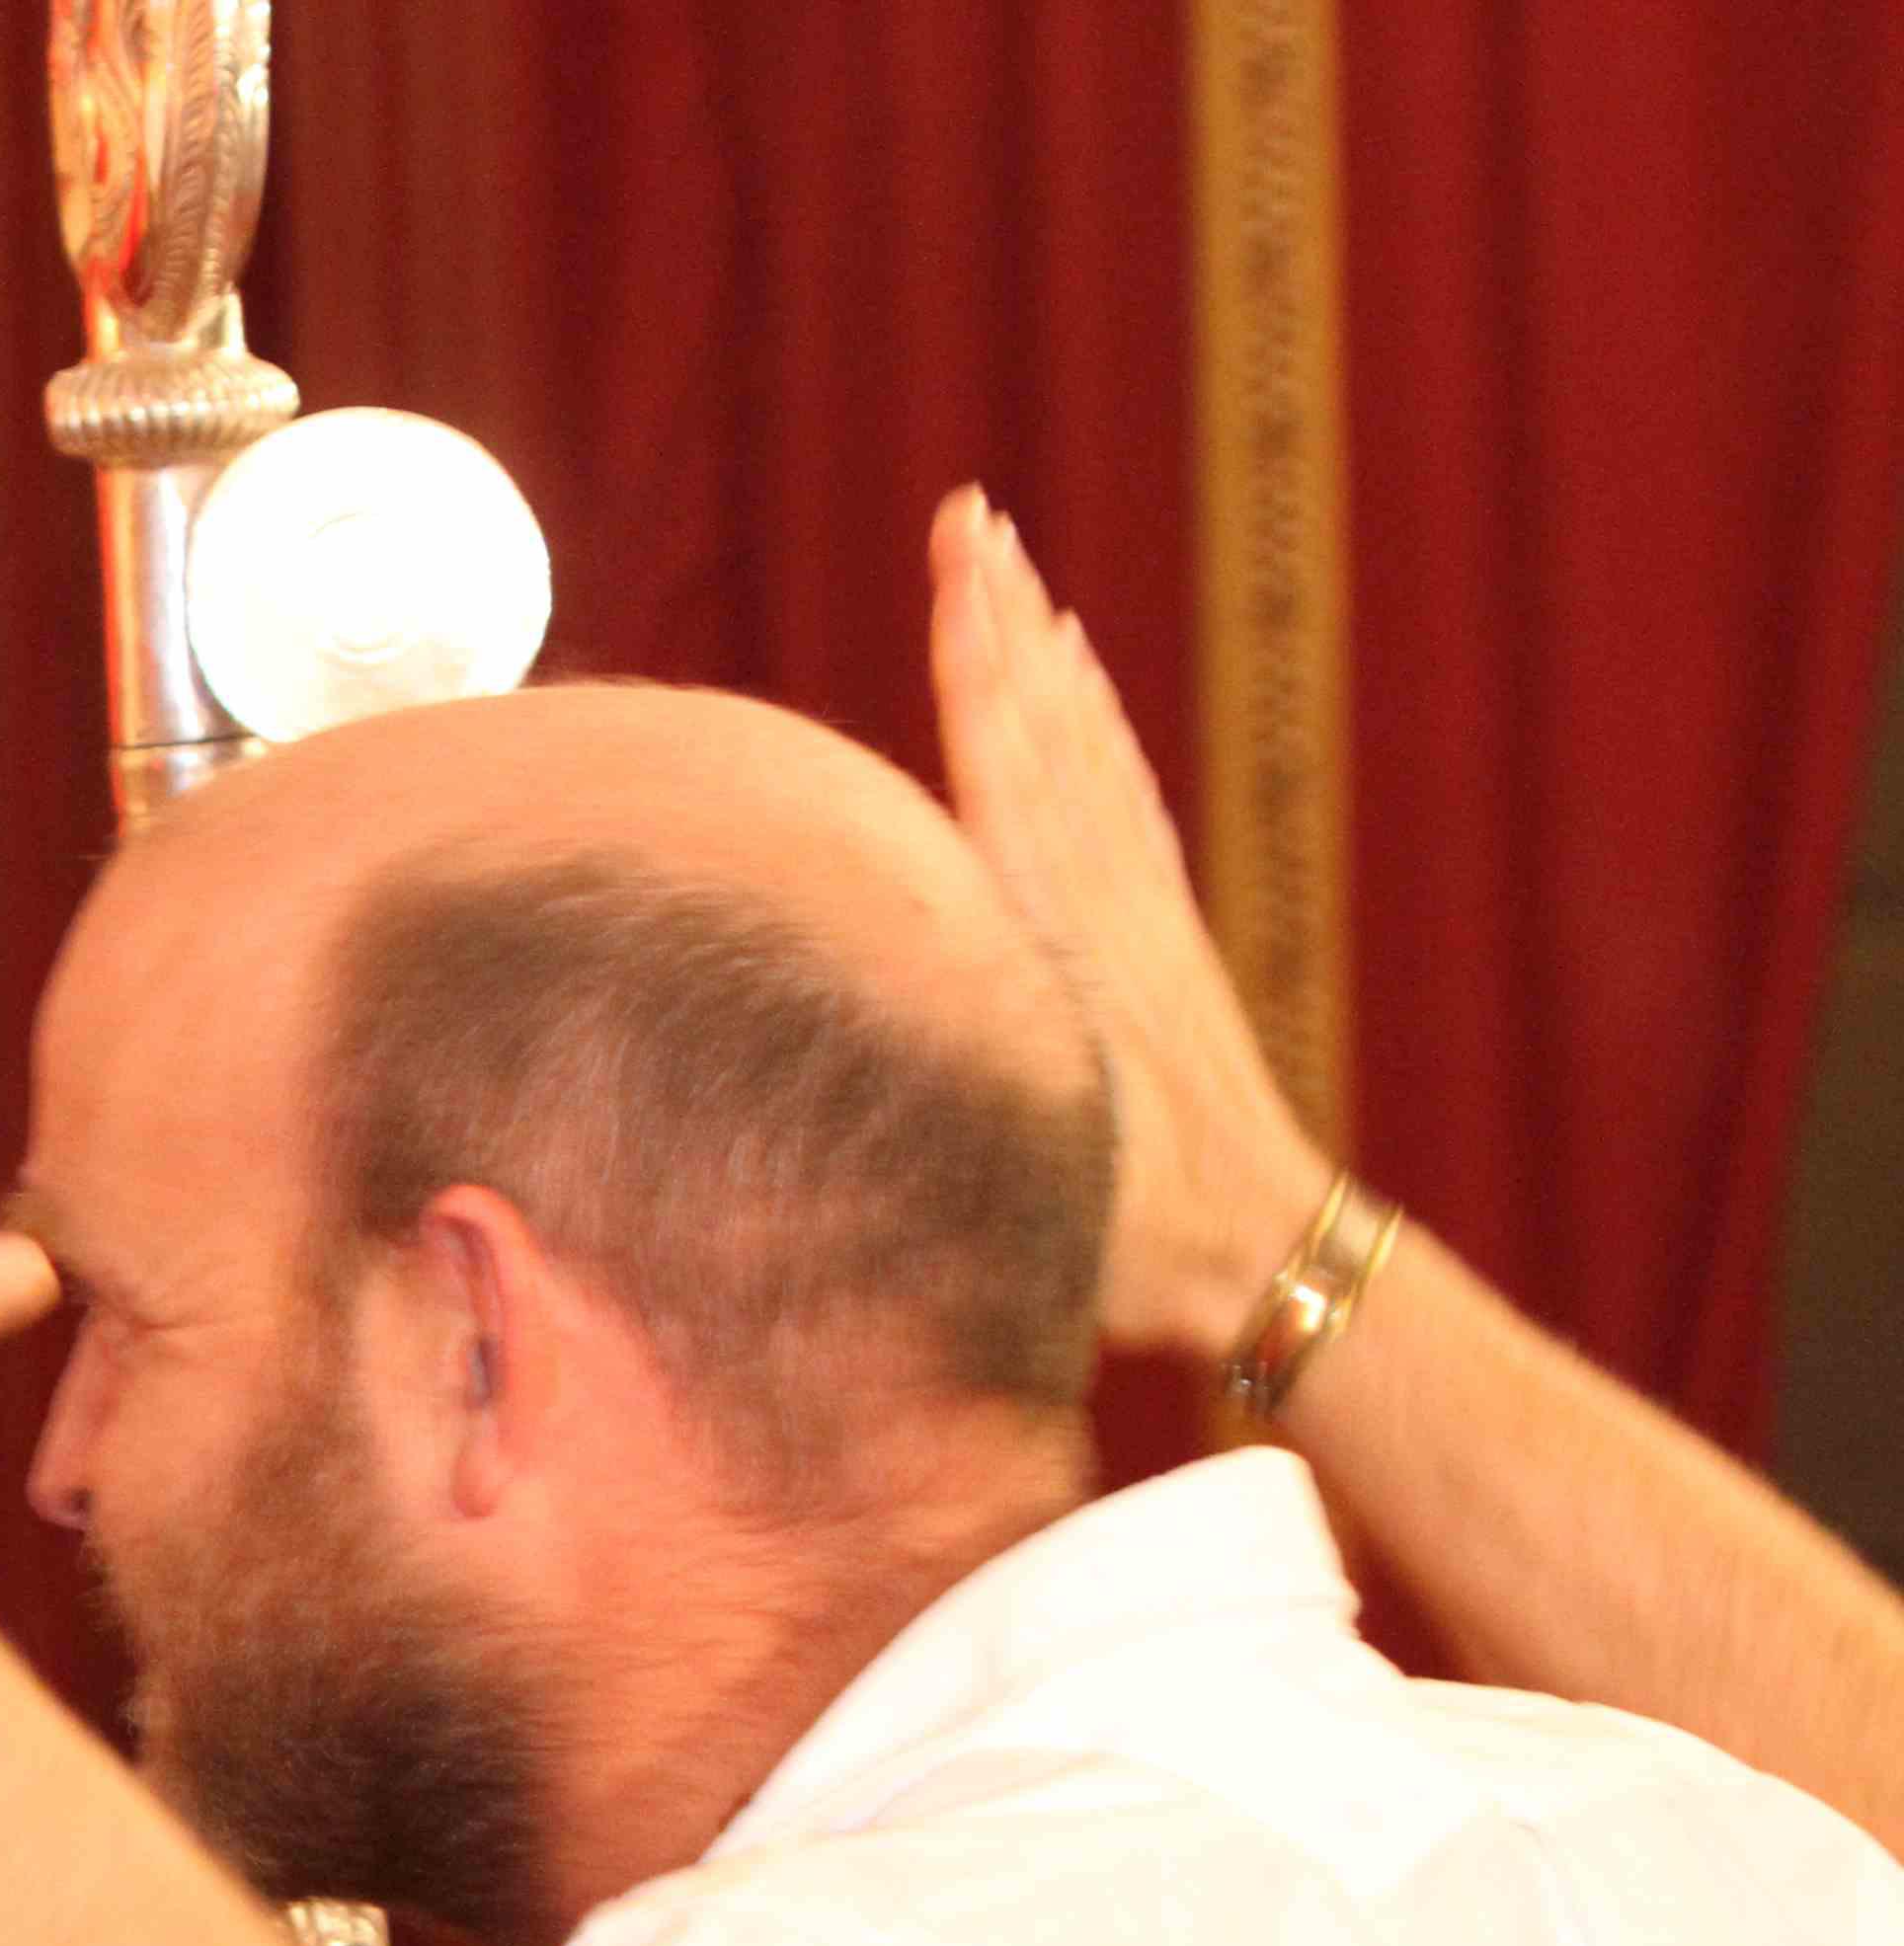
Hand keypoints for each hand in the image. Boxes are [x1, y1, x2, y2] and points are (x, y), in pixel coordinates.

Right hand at [926, 485, 1339, 1361]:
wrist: (1269, 1253)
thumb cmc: (1132, 1242)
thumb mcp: (1024, 1181)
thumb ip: (948, 1106)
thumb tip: (853, 1052)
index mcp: (1056, 944)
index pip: (1007, 766)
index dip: (980, 657)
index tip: (961, 557)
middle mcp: (1103, 907)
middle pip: (1044, 729)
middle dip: (1001, 617)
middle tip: (972, 515)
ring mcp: (1143, 917)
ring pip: (1088, 752)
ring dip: (1046, 656)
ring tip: (1015, 572)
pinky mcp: (1166, 942)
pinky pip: (1127, 802)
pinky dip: (1099, 730)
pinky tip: (1082, 687)